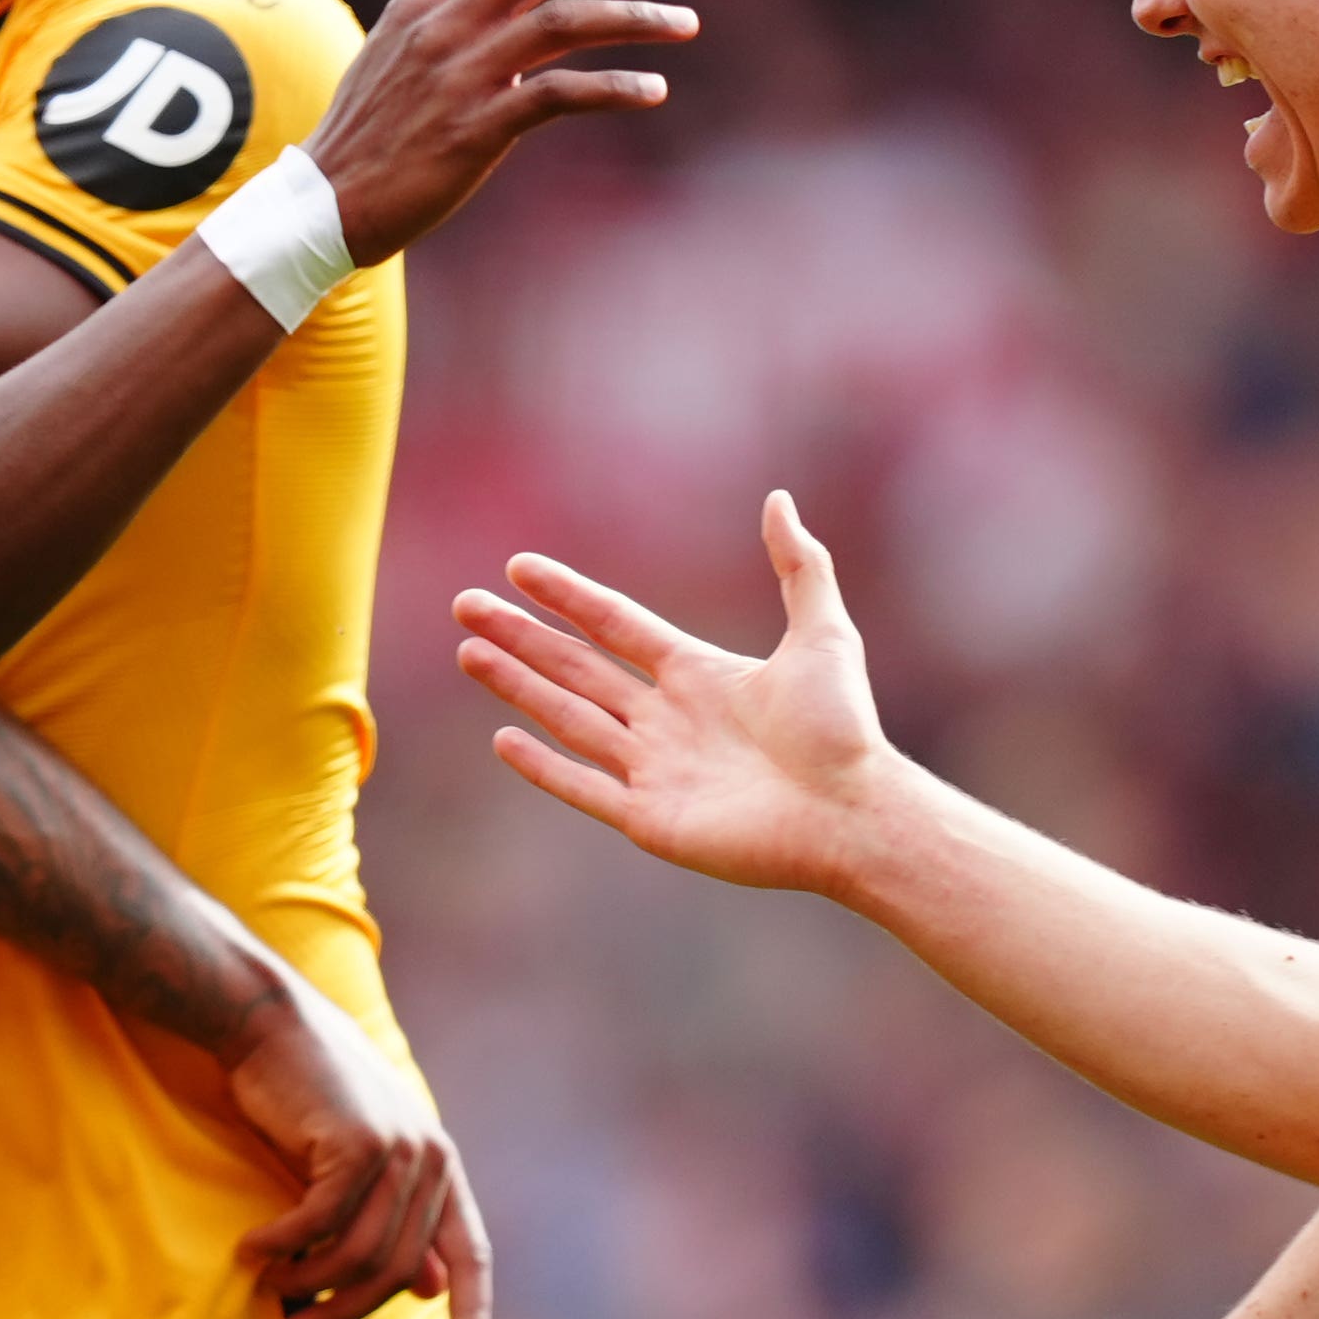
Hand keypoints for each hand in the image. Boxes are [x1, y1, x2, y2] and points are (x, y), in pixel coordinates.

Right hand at [218, 980, 493, 1318]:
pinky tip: (251, 1250)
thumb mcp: (357, 1164)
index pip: (473, 1254)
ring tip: (267, 1287)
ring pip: (357, 1254)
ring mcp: (399, 1150)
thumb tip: (429, 1289)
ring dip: (306, 1284)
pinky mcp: (356, 1145)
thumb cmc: (309, 1096)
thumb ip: (394, 1222)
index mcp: (442, 1167)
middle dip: (344, 1313)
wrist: (272, 1025)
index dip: (476, 1313)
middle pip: (395, 1270)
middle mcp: (432, 1159)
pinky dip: (281, 1246)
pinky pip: (318, 1224)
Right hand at [299, 0, 693, 256]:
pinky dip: (614, 88)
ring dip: (633, 17)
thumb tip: (518, 14)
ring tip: (686, 23)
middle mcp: (442, 28)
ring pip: (563, 22)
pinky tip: (654, 91)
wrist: (323, 206)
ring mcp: (459, 76)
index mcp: (422, 5)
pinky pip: (560, 94)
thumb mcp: (397, 63)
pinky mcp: (475, 129)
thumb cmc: (366, 139)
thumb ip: (454, 29)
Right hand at [456, 491, 893, 899]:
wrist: (852, 813)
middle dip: (520, 636)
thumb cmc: (844, 731)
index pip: (614, 625)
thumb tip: (779, 499)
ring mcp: (654, 769)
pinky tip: (503, 739)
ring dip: (518, 685)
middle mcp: (667, 718)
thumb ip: (799, 567)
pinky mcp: (651, 819)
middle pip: (576, 667)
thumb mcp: (824, 634)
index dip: (567, 596)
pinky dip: (544, 766)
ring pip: (568, 718)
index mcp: (698, 674)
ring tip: (469, 654)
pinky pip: (584, 787)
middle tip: (465, 606)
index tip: (520, 569)